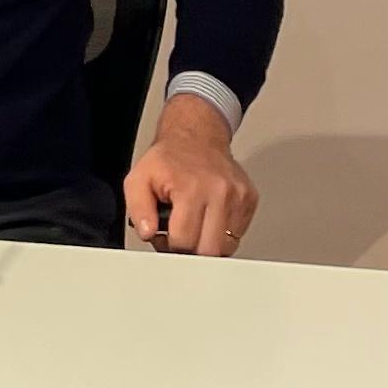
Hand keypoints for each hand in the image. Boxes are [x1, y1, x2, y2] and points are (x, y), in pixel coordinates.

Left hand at [122, 94, 256, 256]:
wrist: (197, 137)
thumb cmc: (168, 159)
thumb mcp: (138, 179)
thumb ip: (138, 210)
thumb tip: (148, 232)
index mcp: (191, 188)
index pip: (184, 242)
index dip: (170, 246)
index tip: (166, 236)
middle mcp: (220, 192)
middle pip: (209, 250)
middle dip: (191, 250)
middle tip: (181, 234)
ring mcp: (238, 196)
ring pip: (227, 247)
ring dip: (208, 244)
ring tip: (195, 225)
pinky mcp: (250, 199)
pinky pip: (238, 235)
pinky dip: (222, 234)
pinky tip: (209, 218)